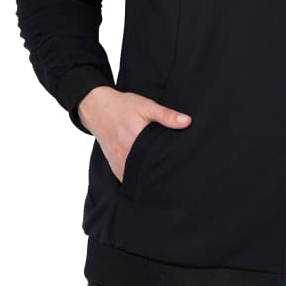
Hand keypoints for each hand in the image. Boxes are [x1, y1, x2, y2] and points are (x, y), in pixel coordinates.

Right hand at [77, 87, 192, 182]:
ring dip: (149, 178)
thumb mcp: (146, 106)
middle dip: (162, 173)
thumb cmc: (123, 106)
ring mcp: (119, 164)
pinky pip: (128, 179)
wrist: (98, 109)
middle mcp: (126, 156)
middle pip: (149, 171)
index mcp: (136, 140)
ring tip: (164, 177)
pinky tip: (148, 176)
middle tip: (176, 173)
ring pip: (138, 178)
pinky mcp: (115, 167)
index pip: (158, 159)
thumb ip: (166, 115)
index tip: (181, 166)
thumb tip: (187, 122)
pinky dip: (138, 179)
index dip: (170, 163)